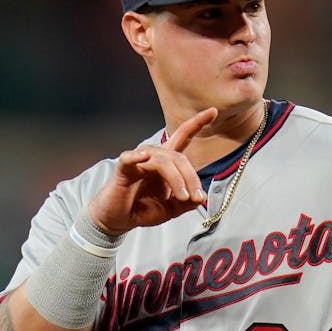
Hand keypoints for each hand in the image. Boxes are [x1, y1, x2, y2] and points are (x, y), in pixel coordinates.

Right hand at [87, 108, 217, 233]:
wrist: (118, 220)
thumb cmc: (142, 208)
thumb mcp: (171, 209)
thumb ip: (186, 203)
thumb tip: (201, 196)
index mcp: (167, 162)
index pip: (183, 137)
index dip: (197, 123)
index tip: (213, 111)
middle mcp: (154, 156)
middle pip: (178, 157)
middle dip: (191, 177)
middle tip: (196, 197)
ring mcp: (138, 160)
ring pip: (163, 161)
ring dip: (177, 179)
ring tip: (182, 197)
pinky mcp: (123, 169)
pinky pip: (131, 159)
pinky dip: (137, 156)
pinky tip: (144, 157)